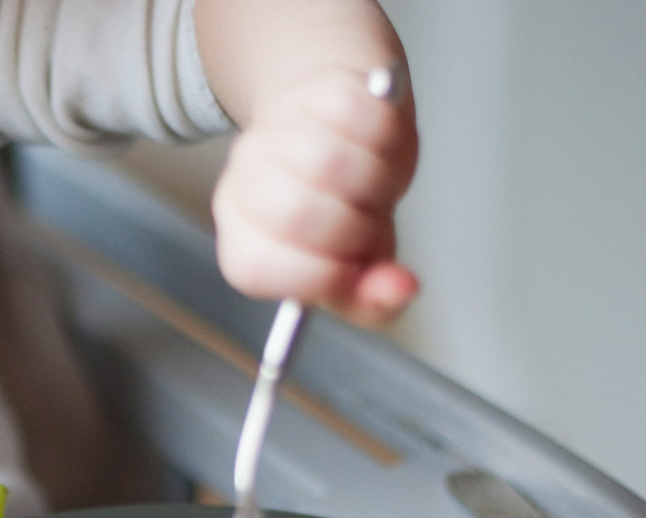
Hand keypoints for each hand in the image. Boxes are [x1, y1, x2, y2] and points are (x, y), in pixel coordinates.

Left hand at [211, 65, 418, 325]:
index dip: (319, 275)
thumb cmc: (342, 214)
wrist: (340, 130)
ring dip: (375, 182)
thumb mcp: (353, 272)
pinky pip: (359, 115)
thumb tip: (401, 289)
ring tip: (375, 186)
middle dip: (355, 228)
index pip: (257, 265)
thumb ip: (371, 298)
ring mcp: (273, 134)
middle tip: (371, 224)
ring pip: (330, 162)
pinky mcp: (312, 91)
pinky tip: (380, 146)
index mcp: (244, 245)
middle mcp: (244, 188)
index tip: (354, 270)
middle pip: (296, 212)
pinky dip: (387, 137)